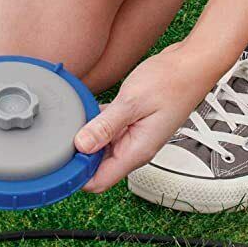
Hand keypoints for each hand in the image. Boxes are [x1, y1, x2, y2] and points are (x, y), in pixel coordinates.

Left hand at [73, 40, 224, 192]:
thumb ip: (105, 126)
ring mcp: (134, 136)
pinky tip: (85, 110)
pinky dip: (95, 124)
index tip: (59, 161)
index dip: (77, 176)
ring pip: (101, 148)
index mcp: (136, 151)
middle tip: (57, 137)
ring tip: (68, 123)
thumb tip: (81, 146)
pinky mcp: (133, 123)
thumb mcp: (132, 102)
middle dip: (77, 157)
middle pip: (97, 166)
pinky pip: (108, 130)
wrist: (190, 66)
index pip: (100, 181)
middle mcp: (135, 148)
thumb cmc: (170, 82)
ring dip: (85, 139)